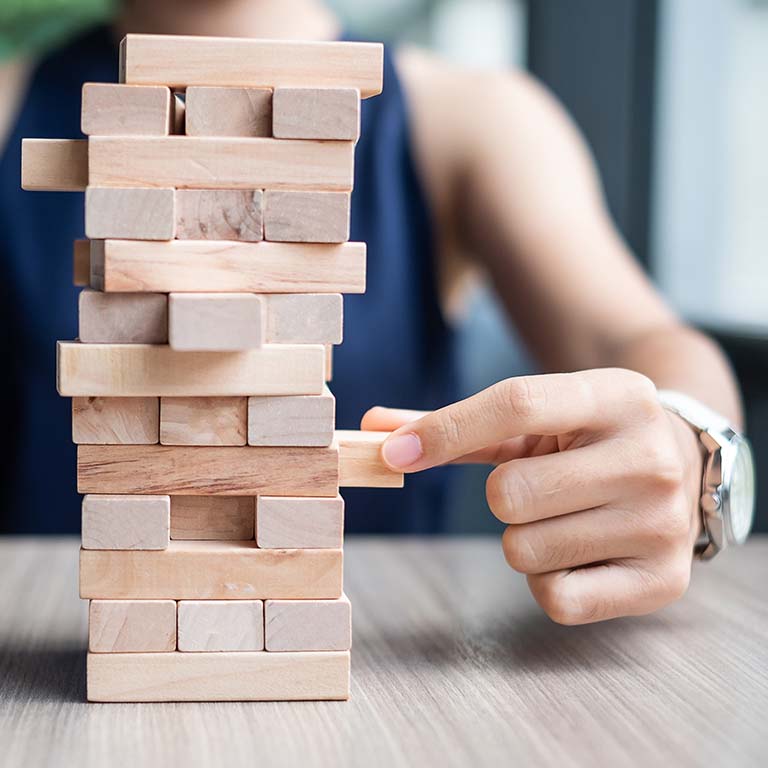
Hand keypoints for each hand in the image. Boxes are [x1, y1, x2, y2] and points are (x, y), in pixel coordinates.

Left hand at [362, 369, 704, 624]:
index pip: (517, 405)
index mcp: (617, 395)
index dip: (445, 431)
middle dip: (502, 496)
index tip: (397, 453)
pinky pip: (554, 598)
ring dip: (524, 538)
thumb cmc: (587, 436)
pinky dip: (547, 580)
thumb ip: (458, 424)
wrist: (680, 460)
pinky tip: (580, 552)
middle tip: (539, 487)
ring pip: (523, 549)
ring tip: (567, 516)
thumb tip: (374, 429)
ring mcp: (663, 522)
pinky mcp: (664, 580)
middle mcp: (650, 456)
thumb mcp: (539, 415)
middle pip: (509, 491)